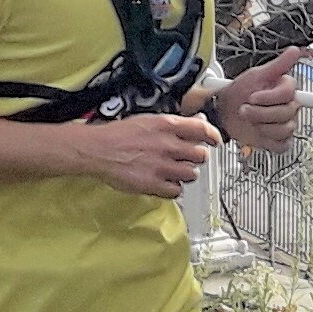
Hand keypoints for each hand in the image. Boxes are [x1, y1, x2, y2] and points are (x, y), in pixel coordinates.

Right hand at [76, 110, 221, 196]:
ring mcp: (162, 166)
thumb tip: (195, 123)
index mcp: (167, 126)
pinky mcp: (153, 184)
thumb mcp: (149, 120)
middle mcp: (168, 145)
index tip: (215, 141)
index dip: (213, 136)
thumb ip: (174, 124)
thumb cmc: (119, 135)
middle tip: (188, 158)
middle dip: (197, 157)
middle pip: (201, 155)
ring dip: (186, 174)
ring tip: (175, 171)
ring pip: (192, 174)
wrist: (97, 149)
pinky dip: (173, 188)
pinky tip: (165, 183)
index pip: (202, 129)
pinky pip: (177, 191)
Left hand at [196, 46, 312, 153]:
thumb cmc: (238, 93)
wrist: (225, 113)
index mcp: (286, 89)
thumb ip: (278, 65)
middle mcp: (289, 106)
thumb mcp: (255, 75)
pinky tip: (258, 131)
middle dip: (260, 112)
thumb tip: (294, 50)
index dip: (268, 97)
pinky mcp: (280, 140)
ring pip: (284, 129)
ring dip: (261, 125)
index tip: (253, 97)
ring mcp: (286, 124)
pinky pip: (282, 143)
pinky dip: (267, 139)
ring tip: (250, 119)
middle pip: (285, 112)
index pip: (287, 93)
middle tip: (245, 109)